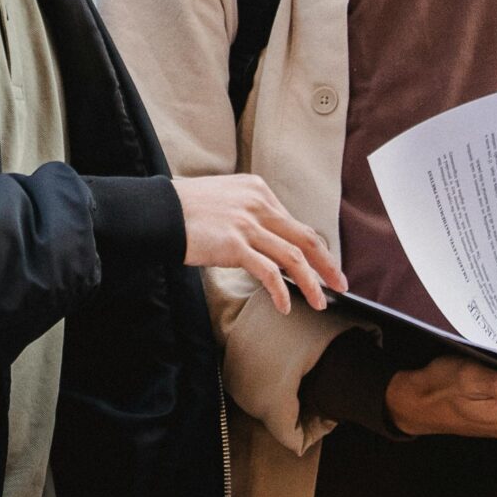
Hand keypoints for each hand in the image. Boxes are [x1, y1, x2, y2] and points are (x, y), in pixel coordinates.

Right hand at [172, 174, 347, 312]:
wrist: (156, 212)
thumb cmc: (184, 209)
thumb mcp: (225, 199)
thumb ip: (248, 214)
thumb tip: (269, 243)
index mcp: (258, 190)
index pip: (294, 223)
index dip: (313, 249)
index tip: (322, 267)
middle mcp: (258, 204)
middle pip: (305, 237)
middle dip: (327, 265)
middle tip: (340, 284)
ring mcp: (247, 224)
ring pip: (293, 257)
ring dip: (311, 283)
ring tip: (320, 303)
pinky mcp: (234, 245)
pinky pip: (268, 272)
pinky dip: (280, 291)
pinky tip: (284, 306)